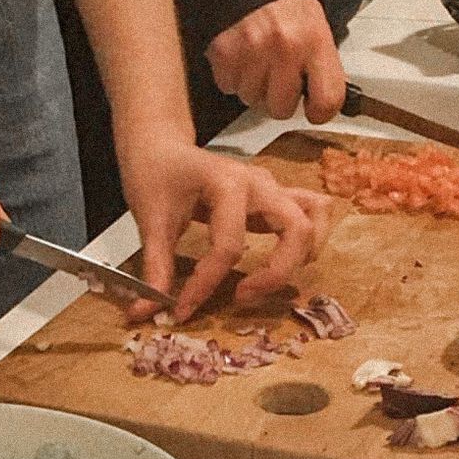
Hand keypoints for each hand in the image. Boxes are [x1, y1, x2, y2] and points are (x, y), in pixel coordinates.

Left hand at [115, 128, 331, 322]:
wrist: (161, 145)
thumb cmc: (156, 175)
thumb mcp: (150, 220)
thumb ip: (155, 269)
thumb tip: (145, 313)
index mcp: (228, 185)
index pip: (228, 247)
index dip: (205, 285)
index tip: (182, 310)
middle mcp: (259, 184)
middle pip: (295, 229)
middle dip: (276, 272)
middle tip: (241, 297)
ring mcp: (272, 187)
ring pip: (313, 218)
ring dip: (300, 256)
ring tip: (270, 282)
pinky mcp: (275, 196)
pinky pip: (311, 210)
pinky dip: (310, 237)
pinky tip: (289, 261)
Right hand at [206, 0, 346, 123]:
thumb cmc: (283, 3)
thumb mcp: (315, 26)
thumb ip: (321, 64)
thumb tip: (323, 100)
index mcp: (315, 41)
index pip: (328, 99)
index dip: (320, 112)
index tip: (313, 110)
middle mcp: (285, 48)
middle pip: (281, 108)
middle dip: (278, 98)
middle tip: (278, 77)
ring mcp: (253, 52)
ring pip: (252, 99)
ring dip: (253, 86)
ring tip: (257, 61)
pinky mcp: (225, 53)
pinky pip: (228, 86)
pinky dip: (232, 77)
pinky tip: (240, 57)